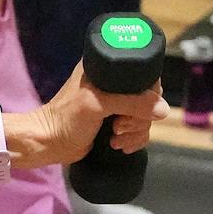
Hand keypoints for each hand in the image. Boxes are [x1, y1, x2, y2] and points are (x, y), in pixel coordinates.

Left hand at [28, 63, 167, 167]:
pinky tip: (118, 145)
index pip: (142, 73)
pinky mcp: (115, 123)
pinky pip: (138, 130)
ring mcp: (115, 105)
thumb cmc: (66, 119)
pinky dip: (133, 140)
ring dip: (134, 132)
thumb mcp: (99, 105)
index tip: (136, 108)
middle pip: (147, 98)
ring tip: (115, 138)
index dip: (147, 92)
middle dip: (138, 118)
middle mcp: (112, 84)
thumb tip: (163, 110)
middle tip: (119, 125)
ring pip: (145, 117)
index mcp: (105, 68)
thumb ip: (132, 103)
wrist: (49, 144)